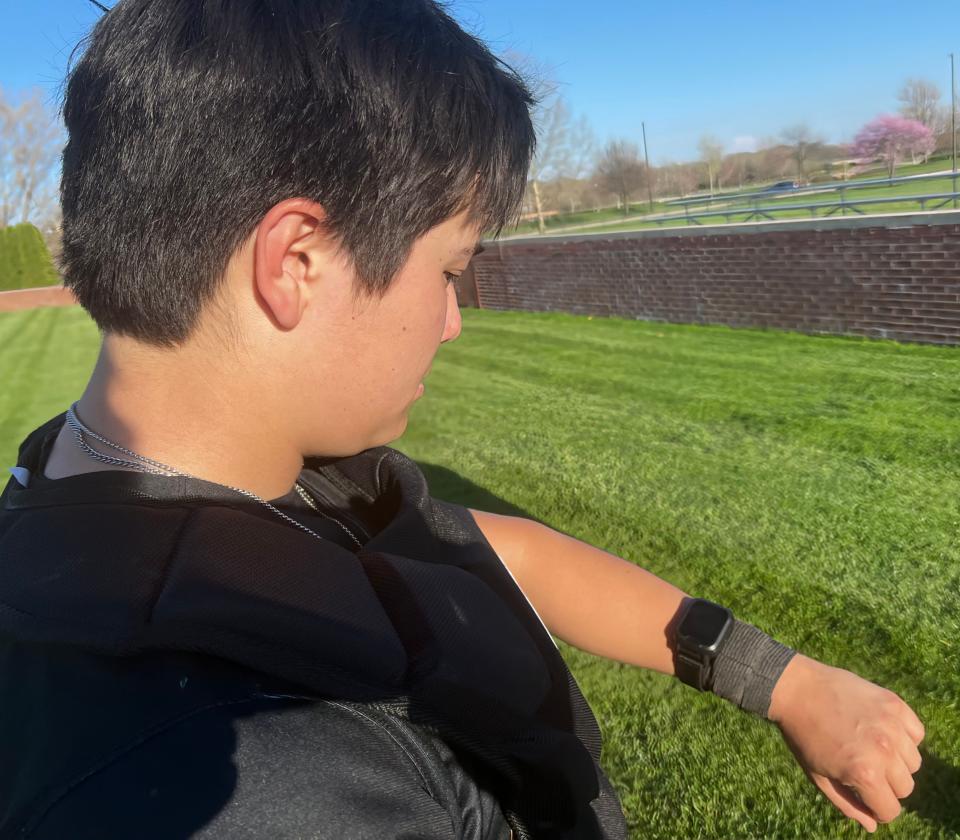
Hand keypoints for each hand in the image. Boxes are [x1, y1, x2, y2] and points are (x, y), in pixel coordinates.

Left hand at [767, 653, 924, 832]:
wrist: (795, 688)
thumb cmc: (803, 735)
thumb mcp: (819, 777)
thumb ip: (848, 805)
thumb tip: (873, 825)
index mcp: (864, 773)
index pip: (890, 810)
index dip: (875, 807)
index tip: (861, 793)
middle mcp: (884, 751)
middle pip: (905, 787)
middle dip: (885, 784)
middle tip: (861, 765)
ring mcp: (891, 726)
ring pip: (913, 762)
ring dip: (896, 760)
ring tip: (868, 746)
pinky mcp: (895, 704)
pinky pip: (916, 733)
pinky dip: (904, 736)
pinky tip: (880, 729)